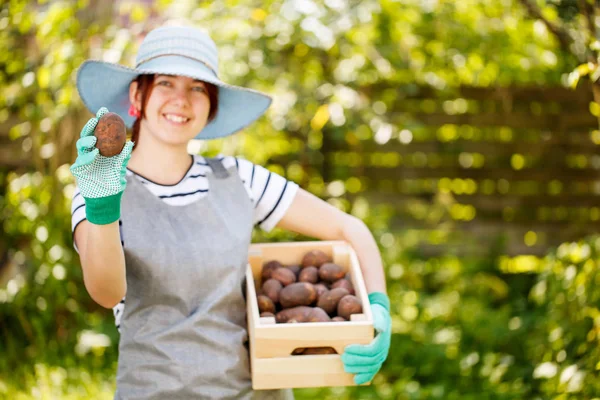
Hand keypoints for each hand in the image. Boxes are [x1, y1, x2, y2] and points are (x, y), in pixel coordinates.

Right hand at [70, 107, 133, 224]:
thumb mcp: (120, 168)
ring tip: (94, 142)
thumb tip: (130, 143)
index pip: (99, 132)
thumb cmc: (113, 183)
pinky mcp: (79, 171)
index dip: (100, 120)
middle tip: (96, 120)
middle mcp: (91, 153)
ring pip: (81, 147)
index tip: (105, 110)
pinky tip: (94, 155)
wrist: (106, 199)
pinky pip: (80, 162)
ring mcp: (84, 161)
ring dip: (86, 142)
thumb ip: (124, 157)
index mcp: (101, 149)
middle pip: (87, 135)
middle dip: (90, 127)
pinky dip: (87, 158)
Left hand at [341, 292, 390, 384]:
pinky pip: (372, 371)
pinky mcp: (375, 360)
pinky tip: (355, 380)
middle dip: (356, 361)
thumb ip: (379, 319)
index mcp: (383, 340)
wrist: (379, 317)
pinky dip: (364, 377)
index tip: (346, 348)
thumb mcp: (378, 312)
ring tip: (345, 366)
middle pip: (370, 361)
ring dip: (357, 369)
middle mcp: (383, 350)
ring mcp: (380, 356)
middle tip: (343, 357)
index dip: (359, 351)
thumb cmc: (376, 313)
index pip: (372, 350)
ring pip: (370, 368)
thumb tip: (379, 328)